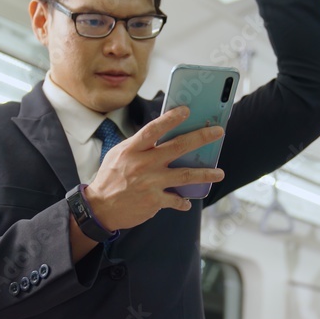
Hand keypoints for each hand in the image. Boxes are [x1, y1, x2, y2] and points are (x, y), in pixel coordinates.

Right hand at [86, 106, 225, 230]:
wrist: (100, 208)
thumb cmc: (111, 177)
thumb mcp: (119, 154)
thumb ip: (140, 145)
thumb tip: (163, 135)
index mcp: (132, 149)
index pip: (154, 129)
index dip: (171, 118)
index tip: (187, 110)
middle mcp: (143, 164)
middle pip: (178, 147)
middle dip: (201, 138)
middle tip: (218, 132)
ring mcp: (150, 183)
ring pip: (185, 175)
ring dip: (205, 173)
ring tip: (219, 173)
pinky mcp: (154, 201)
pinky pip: (176, 200)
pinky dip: (183, 201)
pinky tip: (188, 202)